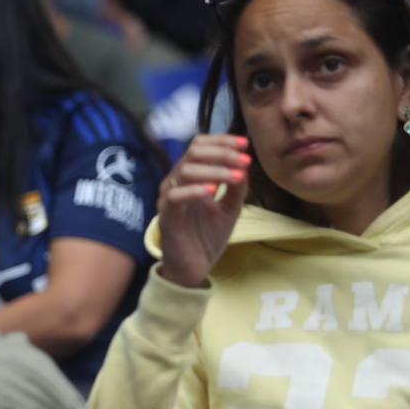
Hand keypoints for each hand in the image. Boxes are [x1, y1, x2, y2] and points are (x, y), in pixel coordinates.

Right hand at [156, 134, 251, 288]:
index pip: (199, 146)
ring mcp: (169, 198)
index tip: (244, 144)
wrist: (194, 268)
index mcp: (190, 178)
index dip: (220, 140)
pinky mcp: (166, 216)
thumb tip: (244, 166)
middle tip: (244, 161)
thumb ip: (237, 188)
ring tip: (236, 177)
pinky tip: (214, 192)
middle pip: (193, 152)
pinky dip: (196, 190)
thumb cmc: (207, 237)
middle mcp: (177, 183)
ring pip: (185, 170)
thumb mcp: (230, 208)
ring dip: (214, 170)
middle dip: (222, 153)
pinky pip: (175, 195)